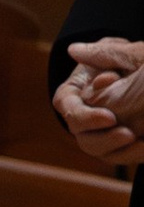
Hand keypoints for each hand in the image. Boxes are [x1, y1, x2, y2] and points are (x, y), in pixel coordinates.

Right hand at [58, 38, 143, 169]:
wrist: (142, 73)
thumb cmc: (128, 58)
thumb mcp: (121, 53)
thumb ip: (101, 53)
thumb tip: (73, 50)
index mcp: (74, 93)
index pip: (69, 109)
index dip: (87, 117)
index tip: (111, 118)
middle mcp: (83, 115)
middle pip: (82, 137)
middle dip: (105, 139)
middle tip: (129, 134)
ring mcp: (99, 131)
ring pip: (100, 151)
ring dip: (120, 152)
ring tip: (142, 143)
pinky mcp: (117, 143)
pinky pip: (120, 155)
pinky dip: (134, 154)